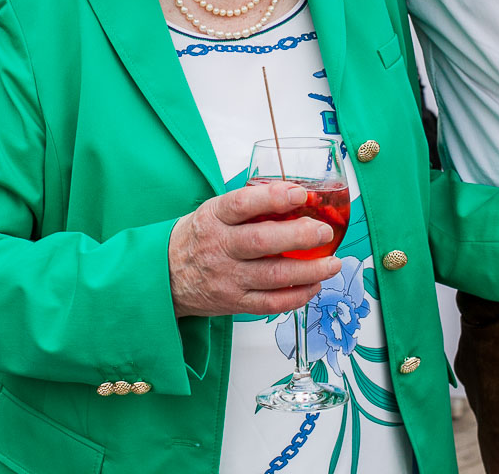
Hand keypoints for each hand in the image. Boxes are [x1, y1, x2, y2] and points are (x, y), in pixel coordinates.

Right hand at [168, 181, 342, 317]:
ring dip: (309, 270)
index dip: (273, 198)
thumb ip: (250, 204)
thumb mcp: (214, 212)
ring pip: (273, 276)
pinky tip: (313, 285)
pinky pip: (271, 303)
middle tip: (324, 232)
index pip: (242, 204)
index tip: (300, 194)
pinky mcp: (234, 302)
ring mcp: (227, 278)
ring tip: (332, 263)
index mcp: (213, 218)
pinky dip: (297, 296)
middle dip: (300, 236)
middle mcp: (219, 248)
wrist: (166, 275)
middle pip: (262, 241)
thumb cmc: (199, 238)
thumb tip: (296, 194)